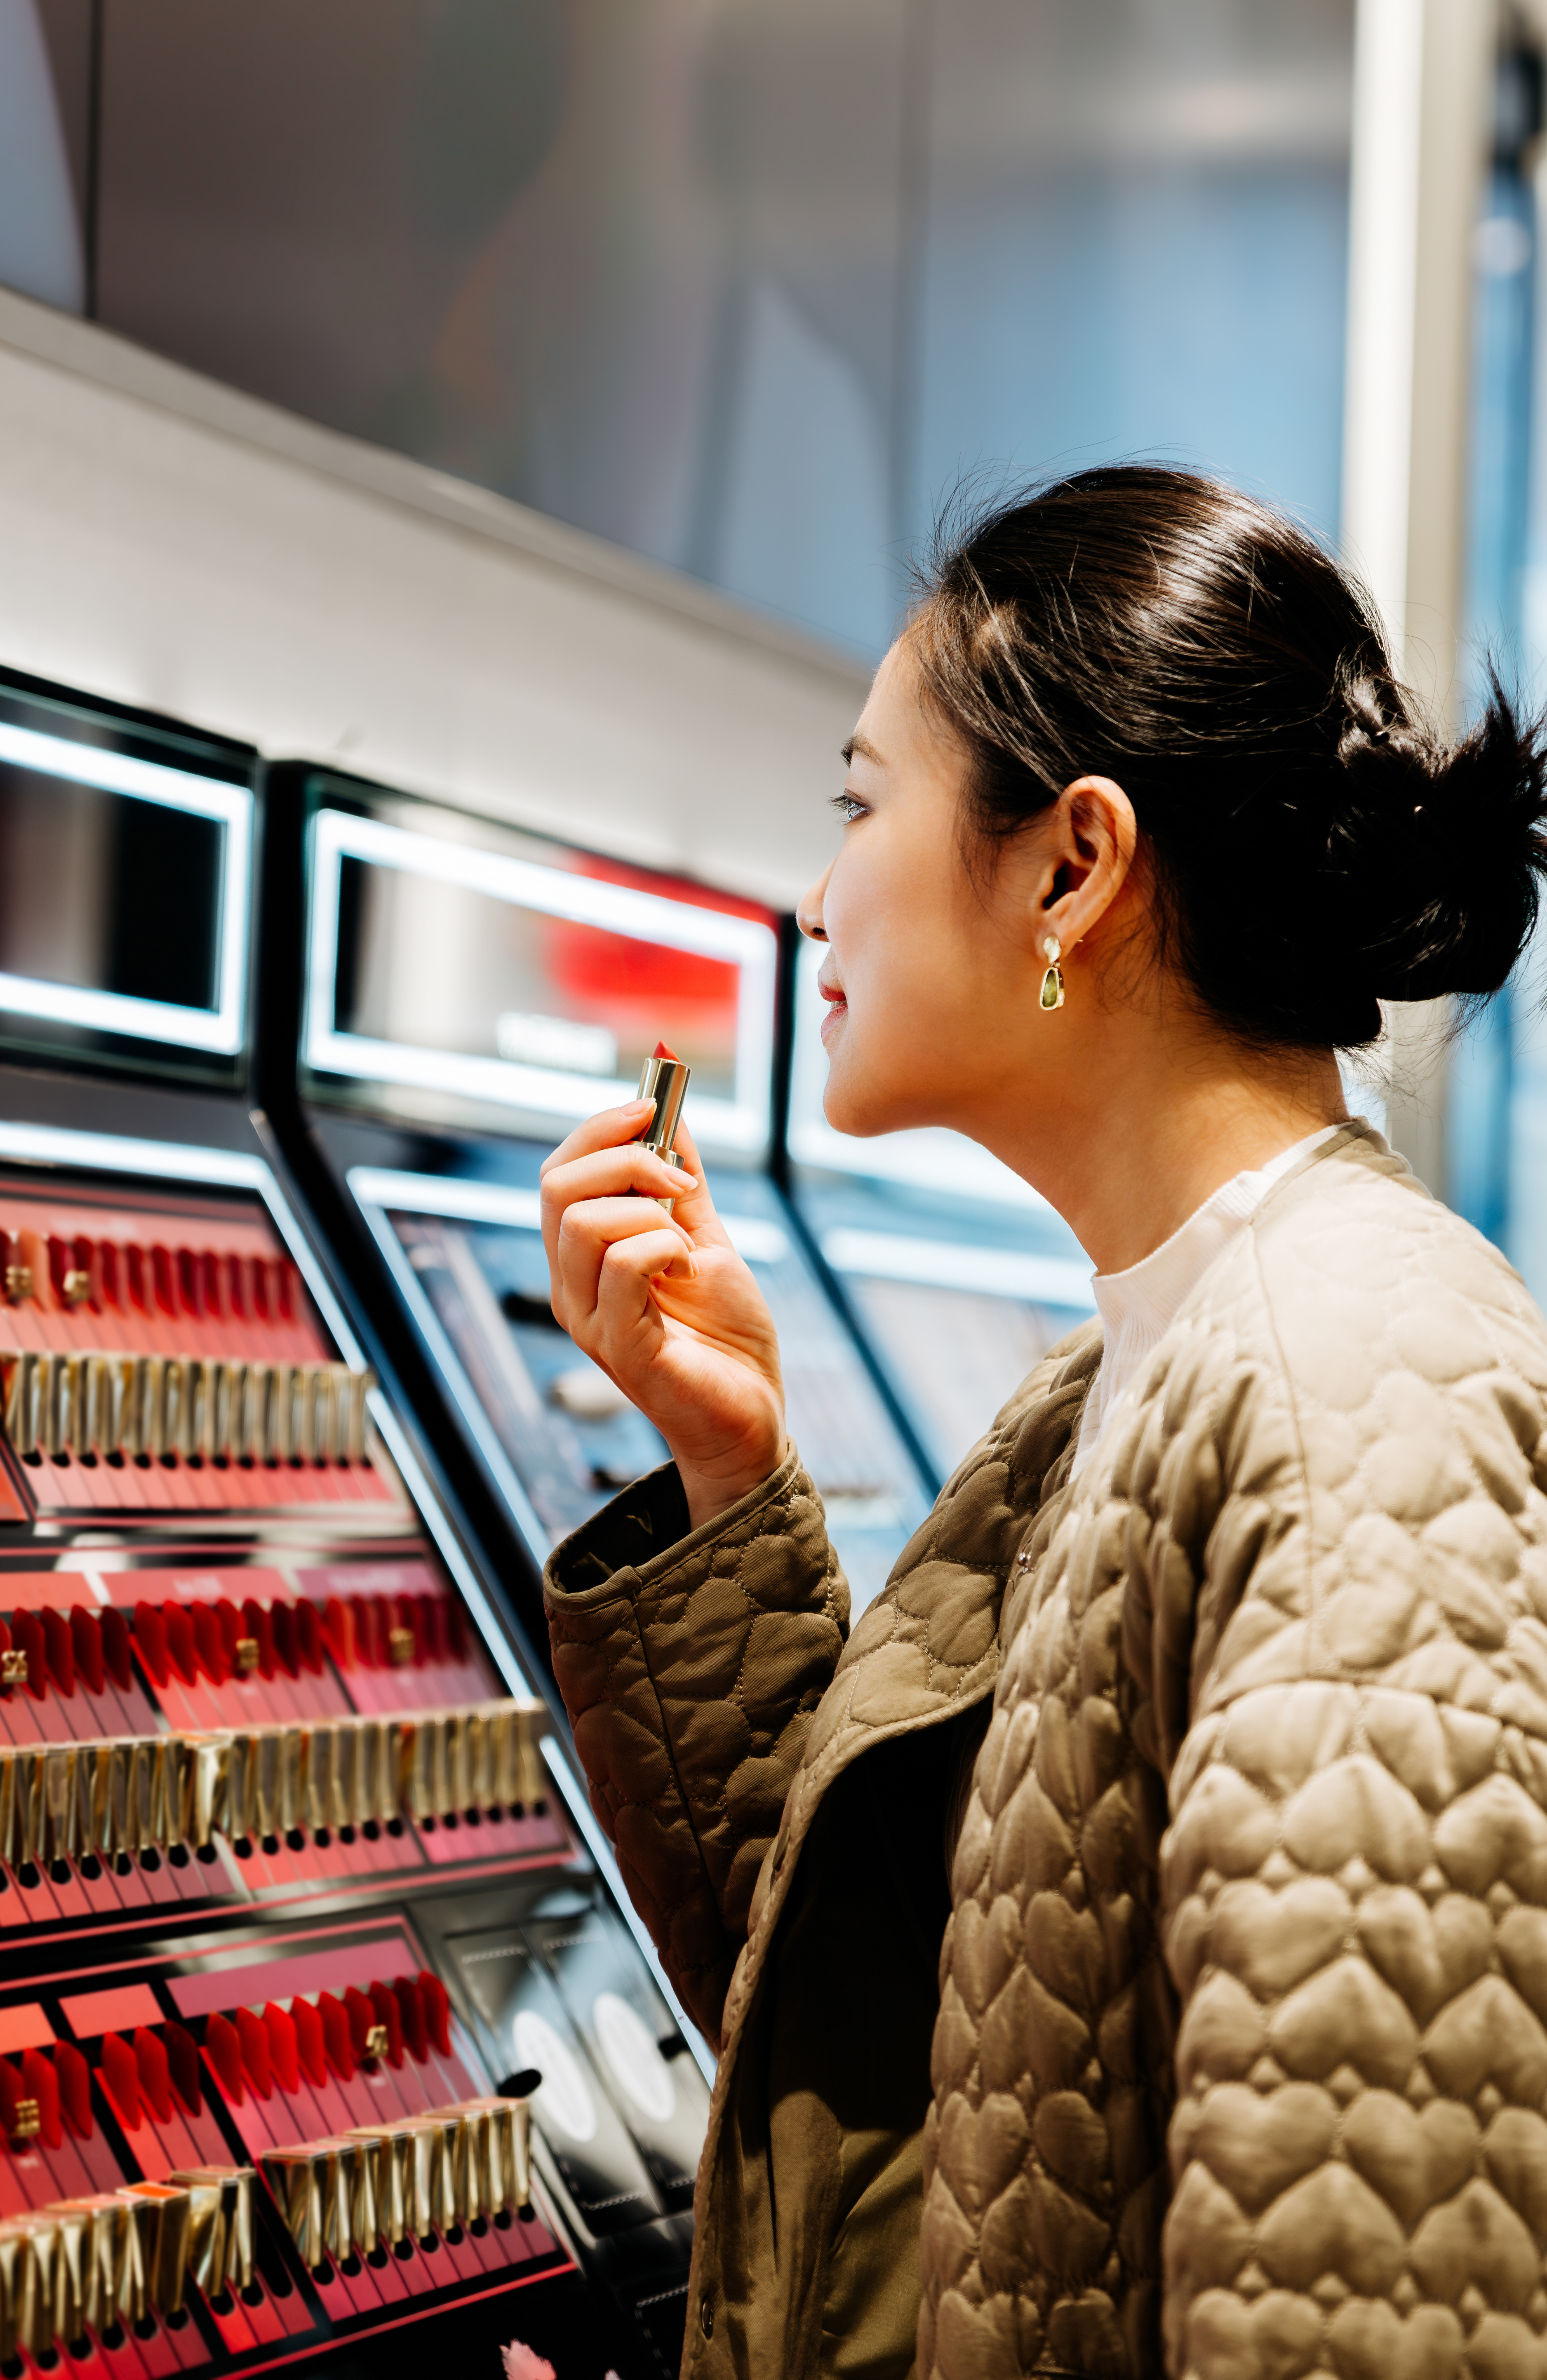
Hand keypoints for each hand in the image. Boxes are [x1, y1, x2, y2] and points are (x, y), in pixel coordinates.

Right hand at [540, 1101, 785, 1530]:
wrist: (753, 1416)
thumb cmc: (726, 1336)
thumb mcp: (706, 1241)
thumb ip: (683, 1185)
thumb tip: (673, 1113)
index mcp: (583, 1259)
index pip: (557, 1173)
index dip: (600, 1128)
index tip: (654, 1108)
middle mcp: (571, 1287)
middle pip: (555, 1187)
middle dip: (623, 1156)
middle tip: (681, 1177)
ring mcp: (590, 1320)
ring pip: (583, 1222)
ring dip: (649, 1209)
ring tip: (686, 1242)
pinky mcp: (620, 1347)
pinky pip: (622, 1266)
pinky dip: (663, 1246)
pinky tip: (687, 1269)